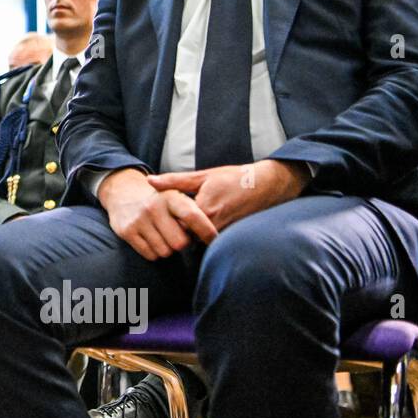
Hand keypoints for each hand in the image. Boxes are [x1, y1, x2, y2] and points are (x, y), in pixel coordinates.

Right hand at [97, 168, 216, 260]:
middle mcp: (154, 207)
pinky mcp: (127, 231)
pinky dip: (154, 252)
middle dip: (182, 243)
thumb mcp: (176, 195)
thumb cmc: (159, 200)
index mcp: (170, 196)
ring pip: (165, 252)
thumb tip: (213, 234)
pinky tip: (152, 240)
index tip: (213, 240)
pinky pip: (150, 255)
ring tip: (164, 236)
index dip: (206, 231)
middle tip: (178, 235)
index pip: (192, 216)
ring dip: (168, 249)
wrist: (123, 192)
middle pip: (180, 242)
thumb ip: (194, 210)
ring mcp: (139, 220)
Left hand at [146, 160, 309, 231]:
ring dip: (190, 234)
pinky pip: (210, 241)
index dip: (165, 222)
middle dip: (175, 231)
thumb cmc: (233, 178)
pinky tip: (199, 226)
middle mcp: (214, 224)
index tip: (160, 216)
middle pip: (184, 236)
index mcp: (203, 208)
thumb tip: (150, 181)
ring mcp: (223, 232)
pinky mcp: (231, 236)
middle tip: (168, 222)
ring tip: (182, 222)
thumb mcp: (203, 176)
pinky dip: (202, 235)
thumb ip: (175, 181)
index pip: (174, 225)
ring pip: (198, 240)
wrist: (267, 186)